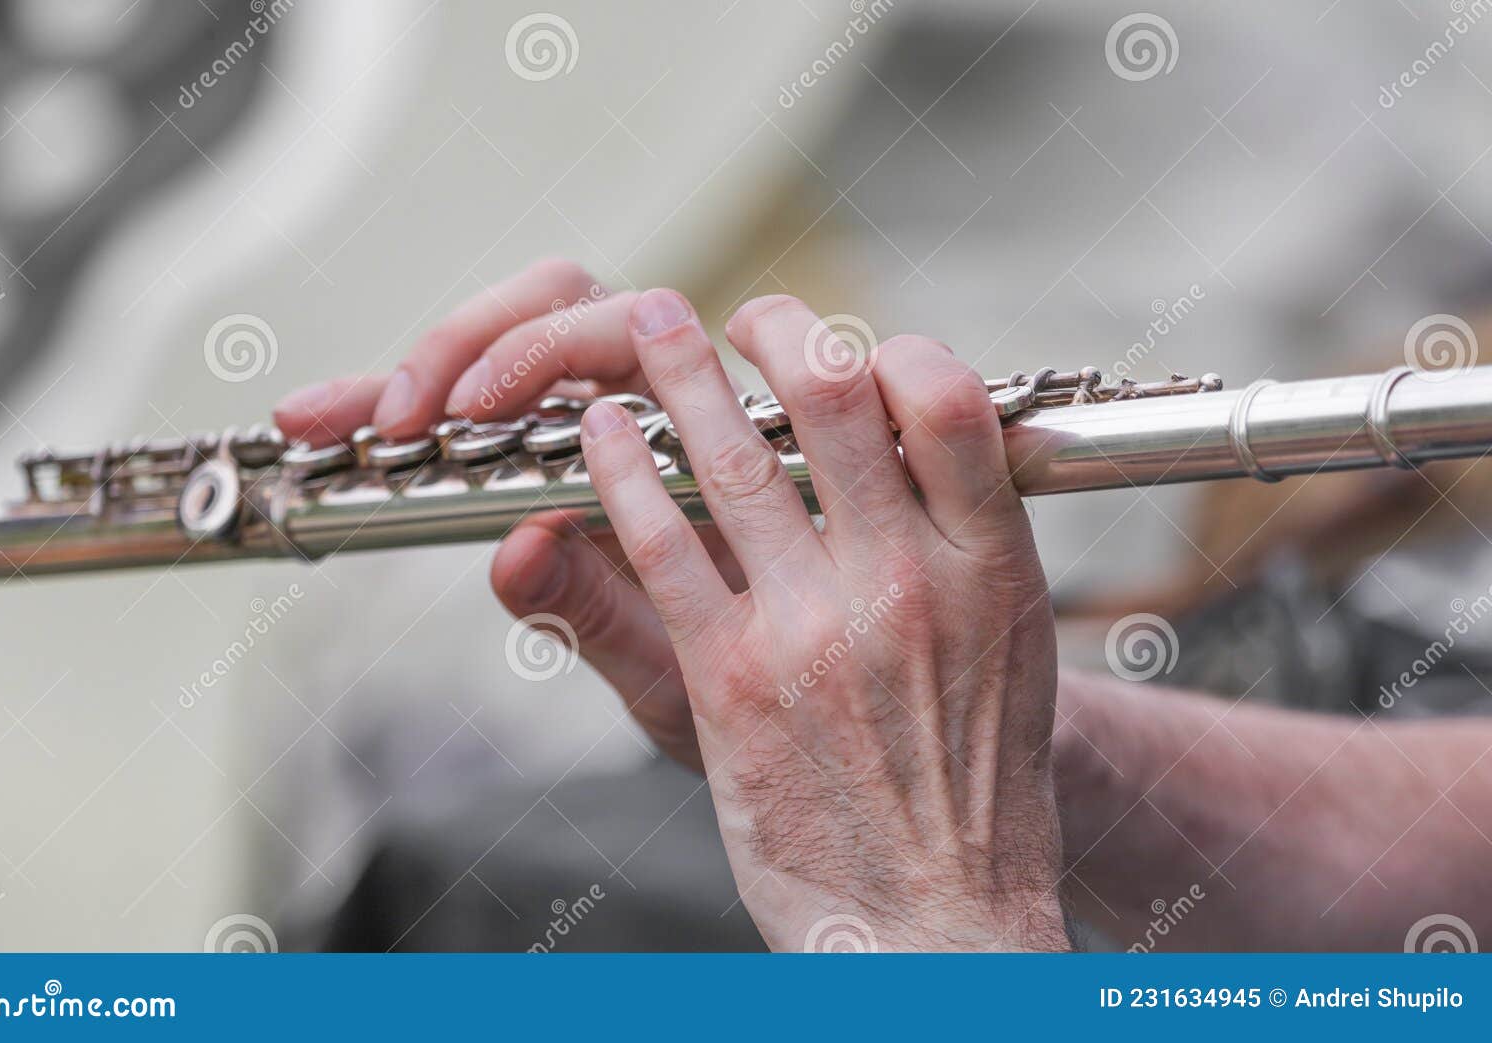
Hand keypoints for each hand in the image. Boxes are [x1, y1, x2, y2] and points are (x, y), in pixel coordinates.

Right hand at [272, 261, 733, 768]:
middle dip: (459, 345)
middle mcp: (652, 404)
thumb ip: (600, 611)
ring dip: (409, 371)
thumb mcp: (668, 669)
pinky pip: (466, 407)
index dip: (537, 350)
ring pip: (500, 341)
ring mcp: (594, 418)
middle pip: (551, 305)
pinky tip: (325, 427)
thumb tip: (517, 548)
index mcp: (701, 435)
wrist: (773, 725)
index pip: (620, 331)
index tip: (467, 409)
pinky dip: (389, 403)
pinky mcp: (540, 451)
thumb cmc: (741, 687)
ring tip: (323, 419)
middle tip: (392, 418)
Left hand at [575, 289, 1068, 951]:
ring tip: (652, 325)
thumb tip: (919, 431)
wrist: (939, 915)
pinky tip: (600, 435)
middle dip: (773, 333)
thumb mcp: (1008, 649)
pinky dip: (618, 478)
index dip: (889, 349)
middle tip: (740, 315)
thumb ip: (965, 536)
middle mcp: (905, 585)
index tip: (848, 347)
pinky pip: (661, 551)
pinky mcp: (732, 680)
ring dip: (678, 375)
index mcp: (988, 568)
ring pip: (734, 460)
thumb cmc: (974, 782)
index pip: (948, 402)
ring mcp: (814, 629)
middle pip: (832, 404)